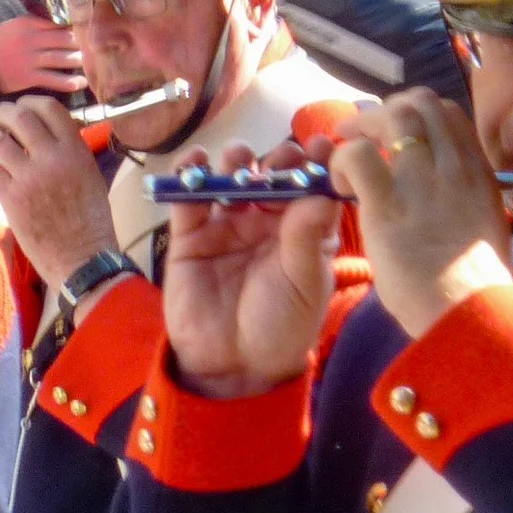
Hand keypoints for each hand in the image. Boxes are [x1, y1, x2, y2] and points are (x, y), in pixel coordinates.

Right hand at [0, 13, 86, 97]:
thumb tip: (64, 23)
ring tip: (88, 62)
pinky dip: (68, 81)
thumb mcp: (15, 26)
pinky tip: (81, 83)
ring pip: (59, 58)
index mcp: (26, 24)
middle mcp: (29, 40)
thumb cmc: (1, 44)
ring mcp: (28, 59)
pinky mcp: (27, 77)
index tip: (88, 29)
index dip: (75, 26)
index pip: (56, 22)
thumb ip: (36, 24)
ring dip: (76, 60)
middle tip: (94, 46)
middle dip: (80, 43)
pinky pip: (52, 79)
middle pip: (62, 39)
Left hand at [0, 96, 116, 290]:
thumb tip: (50, 133)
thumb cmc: (90, 220)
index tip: (21, 108)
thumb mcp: (90, 176)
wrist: (82, 256)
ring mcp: (30, 176)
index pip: (49, 108)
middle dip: (1, 112)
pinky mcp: (11, 196)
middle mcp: (53, 157)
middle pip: (19, 116)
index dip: (30, 102)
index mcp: (76, 150)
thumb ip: (71, 151)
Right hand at [162, 138, 342, 398]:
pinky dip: (189, 173)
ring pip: (233, 176)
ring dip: (236, 159)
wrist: (233, 366)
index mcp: (304, 230)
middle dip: (278, 158)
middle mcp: (268, 220)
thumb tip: (323, 192)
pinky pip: (187, 196)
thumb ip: (309, 237)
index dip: (318, 163)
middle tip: (281, 159)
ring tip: (240, 161)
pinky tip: (196, 163)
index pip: (313, 185)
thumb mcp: (305, 282)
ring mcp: (229, 224)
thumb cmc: (281, 326)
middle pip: (273, 173)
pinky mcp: (191, 234)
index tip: (324, 147)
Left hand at [331, 91, 512, 338]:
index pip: (448, 112)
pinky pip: (357, 155)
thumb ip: (467, 198)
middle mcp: (453, 164)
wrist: (468, 310)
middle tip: (361, 135)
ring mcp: (421, 179)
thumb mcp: (486, 225)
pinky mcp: (388, 202)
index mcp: (478, 170)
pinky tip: (340, 187)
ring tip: (346, 159)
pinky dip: (342, 162)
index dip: (416, 114)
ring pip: (390, 116)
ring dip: (361, 129)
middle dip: (384, 112)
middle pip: (418, 103)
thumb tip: (450, 193)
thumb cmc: (477, 285)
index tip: (395, 134)